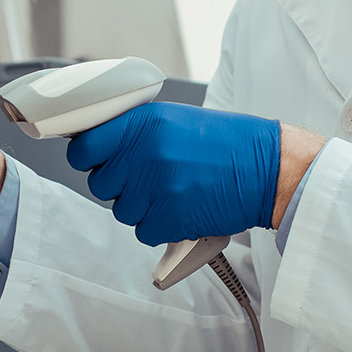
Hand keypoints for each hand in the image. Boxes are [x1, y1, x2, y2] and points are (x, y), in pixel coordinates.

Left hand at [66, 103, 281, 245]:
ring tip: (173, 191)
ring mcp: (157, 187)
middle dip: (120, 185)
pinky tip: (182, 208)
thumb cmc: (226, 144)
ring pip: (122, 211)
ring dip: (142, 207)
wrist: (268, 169)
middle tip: (149, 178)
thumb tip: (100, 147)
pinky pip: (144, 231)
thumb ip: (136, 132)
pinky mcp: (170, 217)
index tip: (96, 161)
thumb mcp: (175, 120)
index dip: (88, 158)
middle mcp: (145, 152)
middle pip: (100, 184)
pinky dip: (160, 227)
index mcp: (143, 123)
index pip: (84, 147)